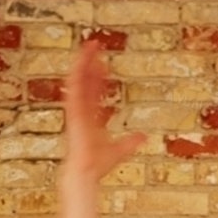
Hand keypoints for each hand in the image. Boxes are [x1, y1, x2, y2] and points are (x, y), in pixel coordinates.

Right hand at [63, 41, 143, 181]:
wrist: (86, 170)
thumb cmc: (97, 164)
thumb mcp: (119, 149)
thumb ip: (130, 141)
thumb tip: (143, 136)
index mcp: (91, 117)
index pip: (96, 92)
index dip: (100, 78)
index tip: (105, 65)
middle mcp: (83, 111)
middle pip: (87, 82)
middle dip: (92, 64)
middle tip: (96, 47)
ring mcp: (77, 109)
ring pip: (79, 80)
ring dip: (84, 63)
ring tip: (90, 46)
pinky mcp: (74, 110)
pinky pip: (75, 87)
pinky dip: (78, 73)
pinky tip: (82, 60)